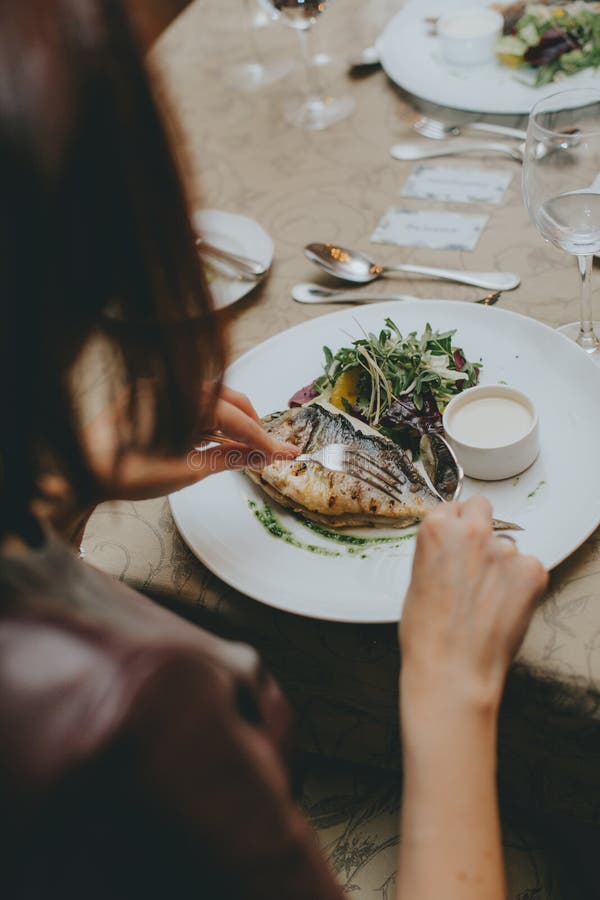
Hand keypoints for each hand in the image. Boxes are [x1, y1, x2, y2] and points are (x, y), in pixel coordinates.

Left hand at [82, 385, 297, 500]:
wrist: (84, 474)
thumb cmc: (126, 472)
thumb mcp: (184, 471)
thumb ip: (227, 459)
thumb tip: (259, 458)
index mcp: (181, 398)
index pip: (234, 417)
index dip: (262, 438)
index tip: (284, 454)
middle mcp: (174, 387)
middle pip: (229, 401)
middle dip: (254, 426)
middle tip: (274, 452)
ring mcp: (165, 394)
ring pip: (214, 405)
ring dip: (236, 426)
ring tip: (256, 450)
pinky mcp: (158, 404)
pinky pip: (196, 410)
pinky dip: (215, 426)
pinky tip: (228, 444)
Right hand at [400, 497, 547, 714]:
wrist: (453, 670)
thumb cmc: (427, 634)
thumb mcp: (417, 579)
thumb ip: (438, 552)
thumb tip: (453, 550)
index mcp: (437, 529)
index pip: (452, 507)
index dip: (453, 526)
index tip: (455, 541)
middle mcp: (473, 532)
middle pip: (481, 509)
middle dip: (478, 527)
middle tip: (474, 558)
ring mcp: (506, 551)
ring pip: (506, 544)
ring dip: (499, 563)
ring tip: (486, 598)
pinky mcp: (532, 571)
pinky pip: (527, 566)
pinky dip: (519, 583)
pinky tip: (502, 606)